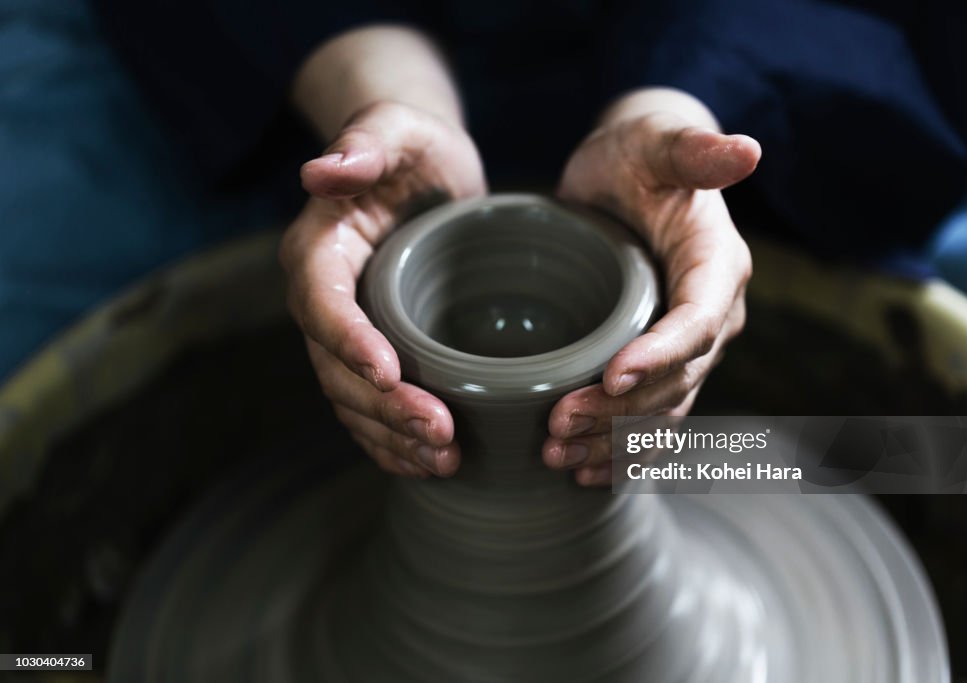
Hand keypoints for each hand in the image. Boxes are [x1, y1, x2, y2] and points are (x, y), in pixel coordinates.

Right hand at [279, 101, 485, 476]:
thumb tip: (322, 170)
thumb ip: (365, 141)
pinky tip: (428, 461)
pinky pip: (368, 407)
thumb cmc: (413, 146)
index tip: (389, 373)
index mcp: (318, 248)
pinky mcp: (373, 351)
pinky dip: (392, 439)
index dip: (348, 341)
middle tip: (441, 434)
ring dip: (390, 436)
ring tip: (444, 459)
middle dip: (383, 407)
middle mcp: (322, 297)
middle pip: (335, 366)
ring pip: (350, 399)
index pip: (322, 303)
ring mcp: (346, 331)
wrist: (426, 172)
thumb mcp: (398, 128)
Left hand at [543, 89, 760, 485]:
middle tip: (557, 425)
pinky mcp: (661, 364)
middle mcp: (714, 317)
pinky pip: (653, 421)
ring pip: (662, 413)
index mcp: (719, 268)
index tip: (611, 377)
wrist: (630, 177)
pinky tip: (584, 472)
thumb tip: (748, 150)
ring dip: (614, 442)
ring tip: (557, 455)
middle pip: (676, 381)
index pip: (697, 323)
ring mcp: (689, 348)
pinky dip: (622, 452)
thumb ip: (694, 151)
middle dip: (620, 411)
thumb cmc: (640, 154)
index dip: (660, 355)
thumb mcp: (658, 143)